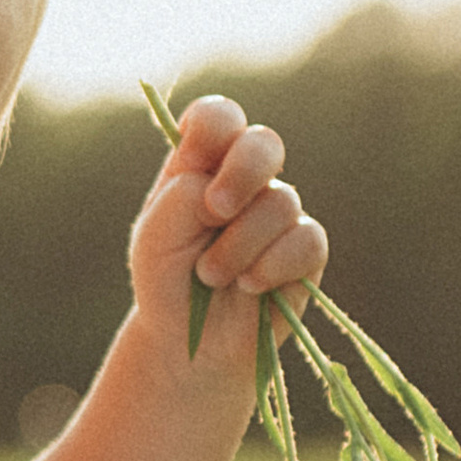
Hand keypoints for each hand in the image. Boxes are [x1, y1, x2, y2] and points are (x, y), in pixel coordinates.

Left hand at [129, 94, 327, 384]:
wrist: (189, 343)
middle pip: (263, 143)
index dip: (212, 127)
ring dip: (240, 244)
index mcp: (202, 166)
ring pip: (280, 202)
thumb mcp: (154, 237)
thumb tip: (223, 190)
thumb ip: (181, 198)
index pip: (219, 117)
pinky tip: (249, 287)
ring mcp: (278, 214)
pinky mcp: (305, 251)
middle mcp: (245, 182)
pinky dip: (272, 265)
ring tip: (211, 276)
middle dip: (242, 172)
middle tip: (214, 212)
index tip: (193, 160)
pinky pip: (306, 240)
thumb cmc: (166, 282)